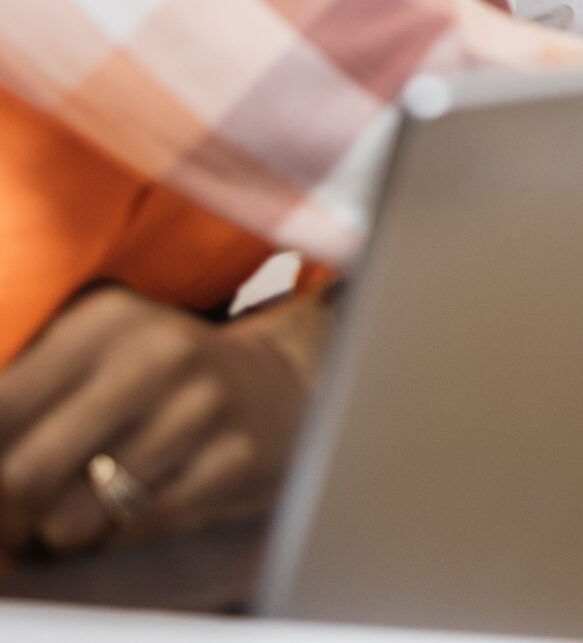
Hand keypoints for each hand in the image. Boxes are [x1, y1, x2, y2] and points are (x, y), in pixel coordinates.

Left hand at [0, 286, 331, 556]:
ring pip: (72, 519)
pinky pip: (131, 533)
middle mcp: (157, 357)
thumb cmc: (156, 378)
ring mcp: (201, 411)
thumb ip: (25, 392)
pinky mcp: (234, 462)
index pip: (0, 407)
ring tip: (65, 518)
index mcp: (107, 321)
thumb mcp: (95, 352)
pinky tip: (120, 517)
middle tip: (13, 517)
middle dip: (6, 512)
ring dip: (56, 533)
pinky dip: (110, 539)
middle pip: (23, 474)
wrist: (278, 386)